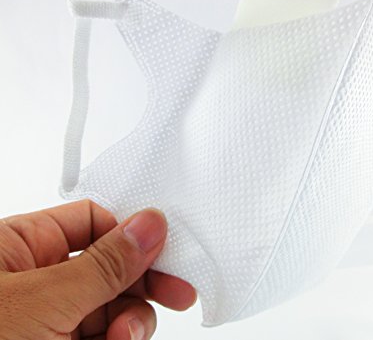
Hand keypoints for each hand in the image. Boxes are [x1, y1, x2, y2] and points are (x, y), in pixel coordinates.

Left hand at [0, 200, 195, 339]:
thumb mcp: (42, 303)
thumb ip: (103, 264)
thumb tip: (150, 224)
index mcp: (19, 247)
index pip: (93, 221)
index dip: (132, 233)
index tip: (167, 249)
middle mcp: (36, 280)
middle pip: (109, 264)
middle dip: (141, 282)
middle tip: (176, 292)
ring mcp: (49, 319)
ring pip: (112, 305)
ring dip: (131, 320)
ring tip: (125, 335)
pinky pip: (105, 336)